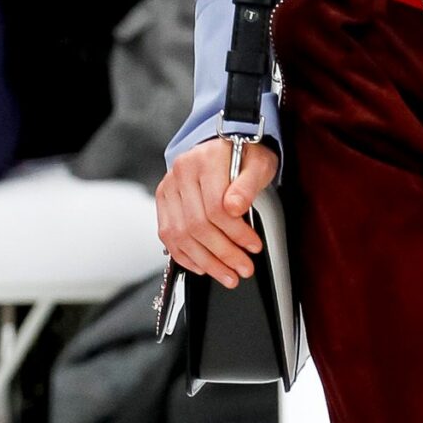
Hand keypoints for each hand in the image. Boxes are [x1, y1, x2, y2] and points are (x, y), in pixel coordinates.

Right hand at [156, 136, 278, 287]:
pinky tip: (204, 268)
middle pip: (197, 225)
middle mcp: (181, 173)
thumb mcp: (258, 164)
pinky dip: (186, 257)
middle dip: (223, 254)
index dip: (236, 233)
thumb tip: (235, 209)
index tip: (254, 247)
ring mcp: (168, 188)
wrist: (223, 146)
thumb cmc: (245, 156)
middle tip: (243, 270)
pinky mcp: (163, 201)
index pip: (216, 207)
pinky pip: (168, 236)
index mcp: (205, 161)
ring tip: (227, 276)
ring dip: (205, 262)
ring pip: (181, 235)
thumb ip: (248, 185)